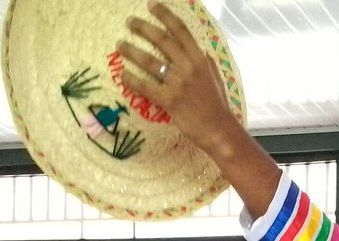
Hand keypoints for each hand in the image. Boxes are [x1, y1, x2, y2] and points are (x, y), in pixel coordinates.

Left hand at [117, 3, 244, 156]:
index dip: (165, 15)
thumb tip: (200, 52)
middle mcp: (189, 67)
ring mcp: (179, 84)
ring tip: (120, 44)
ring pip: (150, 61)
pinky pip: (146, 86)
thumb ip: (205, 63)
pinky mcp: (170, 100)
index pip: (181, 31)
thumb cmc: (217, 106)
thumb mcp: (215, 78)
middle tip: (129, 22)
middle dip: (143, 28)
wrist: (218, 130)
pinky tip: (123, 74)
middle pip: (162, 40)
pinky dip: (132, 79)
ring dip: (132, 50)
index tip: (152, 6)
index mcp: (200, 59)